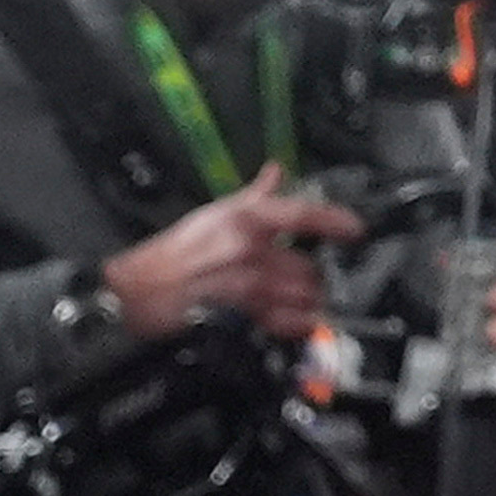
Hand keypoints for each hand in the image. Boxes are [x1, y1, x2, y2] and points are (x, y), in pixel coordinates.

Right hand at [105, 173, 363, 341]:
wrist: (138, 290)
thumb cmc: (174, 250)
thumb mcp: (213, 212)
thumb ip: (254, 194)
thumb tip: (277, 170)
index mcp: (245, 219)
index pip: (302, 215)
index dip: (335, 221)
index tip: (357, 230)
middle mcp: (251, 251)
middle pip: (306, 265)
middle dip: (315, 274)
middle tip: (315, 277)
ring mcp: (246, 286)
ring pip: (301, 295)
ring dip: (309, 300)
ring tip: (309, 300)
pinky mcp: (239, 316)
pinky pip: (284, 323)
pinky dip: (298, 324)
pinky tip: (303, 323)